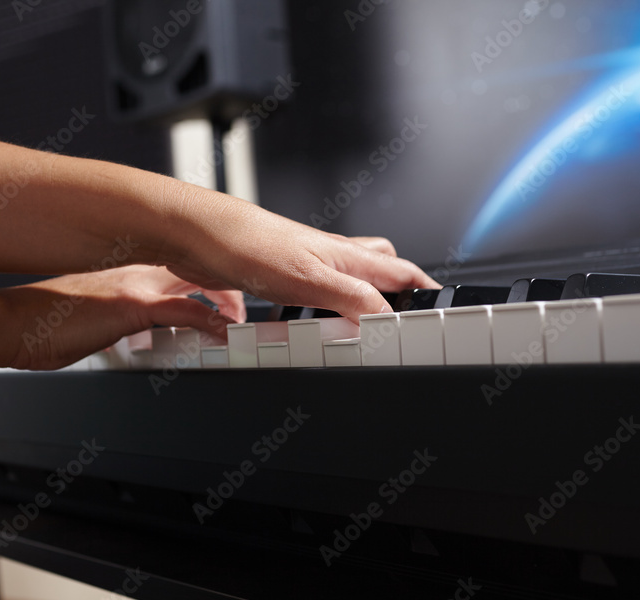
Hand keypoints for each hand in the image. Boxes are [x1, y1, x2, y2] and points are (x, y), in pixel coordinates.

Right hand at [3, 265, 242, 370]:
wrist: (7, 323)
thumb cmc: (35, 322)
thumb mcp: (83, 313)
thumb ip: (109, 317)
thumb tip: (117, 330)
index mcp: (120, 265)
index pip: (175, 260)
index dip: (203, 273)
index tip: (219, 291)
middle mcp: (132, 267)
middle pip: (195, 264)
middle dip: (225, 282)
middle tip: (240, 307)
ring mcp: (135, 284)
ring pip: (198, 279)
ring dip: (227, 299)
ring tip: (241, 320)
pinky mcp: (132, 306)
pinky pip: (186, 310)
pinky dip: (213, 322)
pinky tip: (227, 333)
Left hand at [158, 183, 440, 321]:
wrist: (198, 235)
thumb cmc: (249, 245)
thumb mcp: (312, 279)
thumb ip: (353, 298)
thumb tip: (387, 318)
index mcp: (344, 255)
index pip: (399, 270)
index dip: (423, 286)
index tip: (441, 302)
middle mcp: (327, 256)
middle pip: (377, 265)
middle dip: (396, 285)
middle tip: (404, 311)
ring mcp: (303, 264)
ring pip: (343, 278)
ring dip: (355, 297)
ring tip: (361, 323)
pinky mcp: (276, 275)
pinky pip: (309, 291)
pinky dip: (316, 307)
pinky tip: (303, 324)